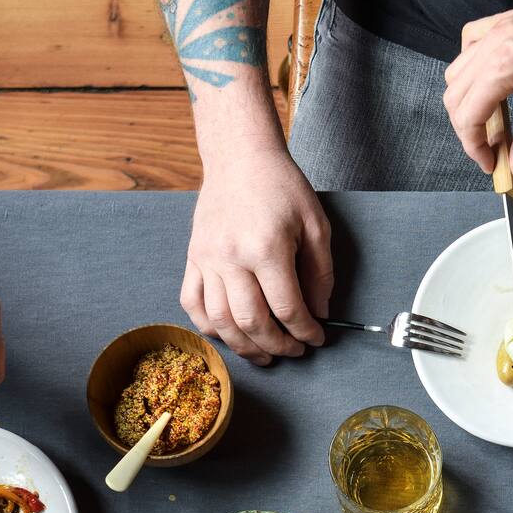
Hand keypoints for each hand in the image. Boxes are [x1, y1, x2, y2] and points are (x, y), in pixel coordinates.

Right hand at [182, 148, 332, 365]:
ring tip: (265, 355)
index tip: (317, 338)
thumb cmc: (282, 187)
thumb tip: (320, 313)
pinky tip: (229, 334)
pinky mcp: (193, 257)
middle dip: (278, 346)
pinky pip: (192, 303)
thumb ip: (320, 273)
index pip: (287, 308)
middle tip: (295, 352)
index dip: (305, 331)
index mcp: (266, 248)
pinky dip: (209, 326)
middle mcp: (231, 258)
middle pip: (252, 322)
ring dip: (244, 346)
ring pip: (220, 321)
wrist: (240, 157)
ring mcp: (206, 259)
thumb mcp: (315, 225)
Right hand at [443, 0, 512, 181]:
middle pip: (454, 98)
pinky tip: (488, 81)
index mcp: (503, 68)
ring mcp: (492, 32)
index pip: (467, 117)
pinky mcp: (499, 23)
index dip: (475, 147)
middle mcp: (490, 47)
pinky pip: (468, 46)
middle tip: (491, 148)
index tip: (490, 162)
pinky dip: (470, 69)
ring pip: (456, 74)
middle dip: (468, 130)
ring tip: (493, 119)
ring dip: (467, 102)